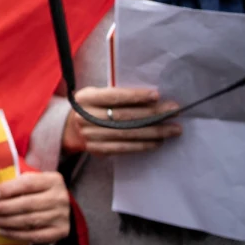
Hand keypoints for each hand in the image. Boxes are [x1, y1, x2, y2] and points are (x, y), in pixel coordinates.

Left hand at [0, 171, 70, 243]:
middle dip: (3, 208)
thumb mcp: (33, 181)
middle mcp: (60, 198)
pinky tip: (2, 231)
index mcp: (53, 180)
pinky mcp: (60, 232)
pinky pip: (34, 235)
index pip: (28, 183)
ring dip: (5, 221)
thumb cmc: (39, 191)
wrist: (61, 208)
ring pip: (29, 220)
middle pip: (27, 204)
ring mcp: (62, 216)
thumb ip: (17, 183)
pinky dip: (16, 235)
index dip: (8, 189)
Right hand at [63, 87, 181, 155]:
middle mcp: (85, 117)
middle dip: (152, 114)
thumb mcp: (97, 95)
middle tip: (174, 112)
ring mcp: (90, 135)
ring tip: (173, 129)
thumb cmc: (93, 107)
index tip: (157, 95)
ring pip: (127, 133)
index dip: (135, 96)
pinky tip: (158, 142)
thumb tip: (153, 98)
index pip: (113, 97)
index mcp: (85, 98)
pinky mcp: (96, 149)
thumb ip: (117, 95)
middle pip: (123, 116)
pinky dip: (142, 145)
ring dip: (154, 132)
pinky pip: (123, 148)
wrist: (71, 128)